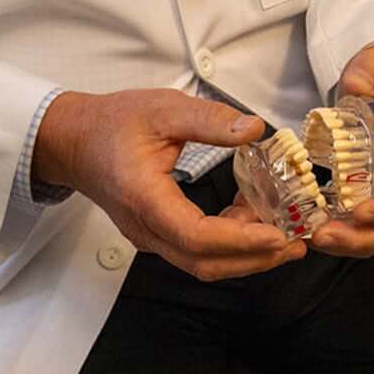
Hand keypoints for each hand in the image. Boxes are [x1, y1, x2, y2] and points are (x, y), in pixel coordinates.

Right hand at [32, 88, 306, 280]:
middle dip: (255, 259)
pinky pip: (196, 252)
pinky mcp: (157, 235)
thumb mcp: (163, 109)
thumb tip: (255, 129)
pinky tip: (253, 220)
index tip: (279, 233)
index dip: (241, 241)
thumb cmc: (113, 124)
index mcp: (145, 199)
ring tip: (284, 232)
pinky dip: (230, 244)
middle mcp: (146, 229)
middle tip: (297, 242)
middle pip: (204, 264)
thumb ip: (210, 119)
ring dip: (246, 255)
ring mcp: (150, 237)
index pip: (197, 237)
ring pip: (202, 264)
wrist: (76, 142)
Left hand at [310, 42, 373, 257]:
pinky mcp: (359, 199)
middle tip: (326, 235)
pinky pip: (353, 228)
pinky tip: (306, 233)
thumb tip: (357, 86)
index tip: (363, 212)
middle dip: (364, 238)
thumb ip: (373, 69)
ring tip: (313, 238)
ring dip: (346, 244)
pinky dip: (334, 236)